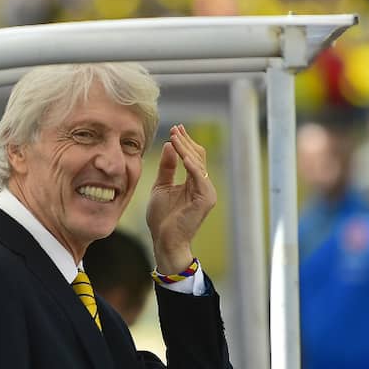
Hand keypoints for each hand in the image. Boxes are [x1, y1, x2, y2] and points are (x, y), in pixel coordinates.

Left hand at [146, 124, 216, 273]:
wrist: (165, 240)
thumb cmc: (162, 217)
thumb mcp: (161, 186)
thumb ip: (167, 168)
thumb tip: (169, 145)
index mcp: (195, 182)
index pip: (193, 157)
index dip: (184, 142)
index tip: (175, 129)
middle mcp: (204, 185)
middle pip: (197, 156)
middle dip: (185, 142)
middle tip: (175, 128)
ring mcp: (207, 192)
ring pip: (198, 163)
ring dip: (186, 149)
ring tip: (175, 136)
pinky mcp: (206, 199)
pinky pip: (199, 177)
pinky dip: (191, 165)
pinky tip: (182, 155)